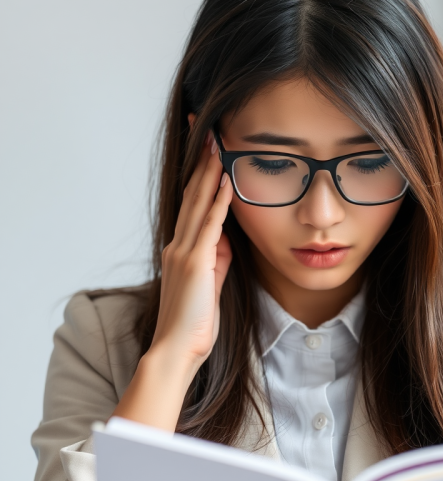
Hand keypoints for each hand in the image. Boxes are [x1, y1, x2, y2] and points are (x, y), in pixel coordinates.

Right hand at [149, 131, 233, 370]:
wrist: (178, 348)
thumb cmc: (194, 321)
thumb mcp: (210, 281)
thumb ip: (217, 257)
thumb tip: (226, 236)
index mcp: (182, 248)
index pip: (192, 203)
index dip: (201, 175)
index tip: (208, 151)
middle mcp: (179, 244)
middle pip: (192, 194)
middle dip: (202, 162)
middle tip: (207, 132)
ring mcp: (185, 252)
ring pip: (198, 203)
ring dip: (209, 173)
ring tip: (217, 145)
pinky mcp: (195, 263)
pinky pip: (209, 226)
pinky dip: (218, 203)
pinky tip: (226, 182)